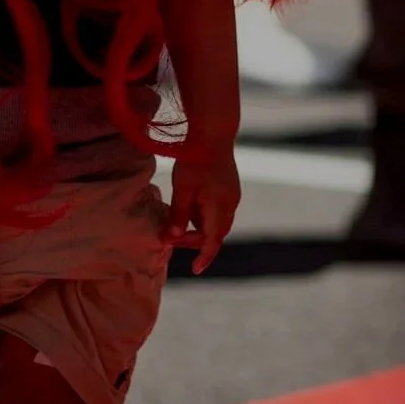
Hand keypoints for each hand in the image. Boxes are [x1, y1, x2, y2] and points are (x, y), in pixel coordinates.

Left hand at [165, 142, 240, 273]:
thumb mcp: (183, 188)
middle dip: (196, 241)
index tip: (195, 269)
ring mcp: (232, 196)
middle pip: (215, 233)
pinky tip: (191, 206)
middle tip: (172, 239)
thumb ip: (179, 215)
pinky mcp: (229, 188)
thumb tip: (174, 238)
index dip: (203, 257)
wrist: (213, 133)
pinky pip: (218, 210)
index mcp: (220, 208)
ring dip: (200, 227)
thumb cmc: (196, 159)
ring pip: (217, 222)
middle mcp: (230, 205)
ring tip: (179, 223)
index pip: (212, 242)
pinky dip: (205, 215)